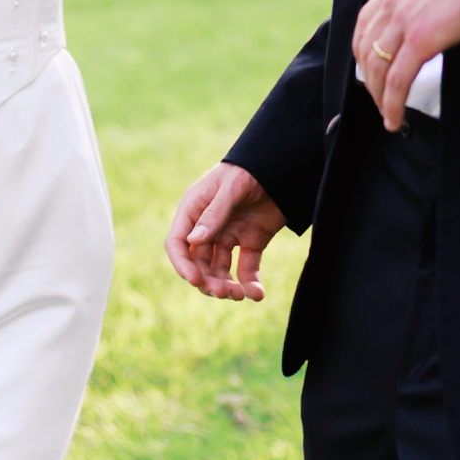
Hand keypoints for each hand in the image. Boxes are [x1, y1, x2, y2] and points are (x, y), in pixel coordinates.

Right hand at [166, 163, 286, 301]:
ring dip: (227, 286)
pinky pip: (246, 269)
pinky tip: (257, 293)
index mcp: (194, 210)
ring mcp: (229, 235)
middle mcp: (207, 226)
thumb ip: (214, 213)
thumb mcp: (232, 188)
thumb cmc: (250, 170)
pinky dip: (250, 284)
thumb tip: (194, 241)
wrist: (281, 164)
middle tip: (224, 292)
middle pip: (199, 262)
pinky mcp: (250, 242)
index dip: (183, 264)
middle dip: (208, 281)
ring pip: (220, 270)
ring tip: (241, 295)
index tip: (195, 281)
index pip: (178, 243)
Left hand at [353, 0, 459, 131]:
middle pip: (365, 50)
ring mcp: (403, 20)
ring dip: (379, 97)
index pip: (364, 26)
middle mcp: (392, 1)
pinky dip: (392, 104)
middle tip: (379, 101)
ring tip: (388, 116)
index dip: (364, 55)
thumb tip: (432, 11)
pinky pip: (397, 80)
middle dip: (369, 81)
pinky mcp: (420, 39)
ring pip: (377, 69)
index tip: (371, 73)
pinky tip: (395, 119)